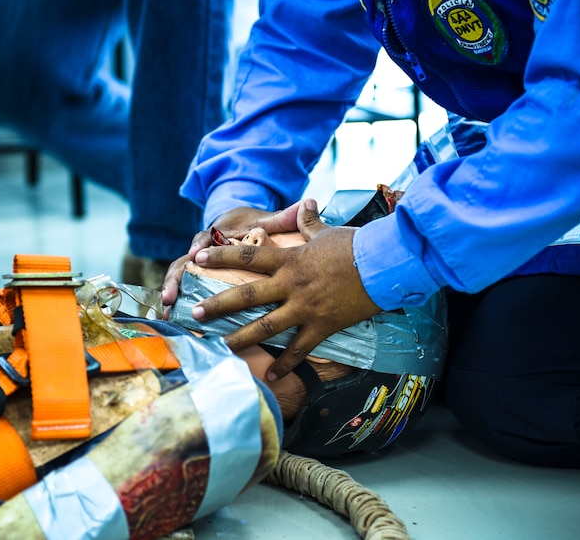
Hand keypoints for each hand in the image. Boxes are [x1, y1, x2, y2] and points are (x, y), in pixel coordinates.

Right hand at [160, 203, 303, 316]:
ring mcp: (198, 264)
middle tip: (171, 296)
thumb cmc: (255, 224)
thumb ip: (284, 217)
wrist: (242, 223)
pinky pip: (184, 288)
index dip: (199, 246)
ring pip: (180, 276)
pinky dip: (177, 301)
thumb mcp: (268, 220)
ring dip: (173, 292)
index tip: (196, 255)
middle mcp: (203, 248)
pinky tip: (173, 317)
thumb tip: (307, 204)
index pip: (204, 237)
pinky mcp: (198, 276)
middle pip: (184, 262)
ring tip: (169, 311)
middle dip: (176, 279)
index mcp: (218, 233)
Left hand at [190, 199, 381, 379]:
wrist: (383, 264)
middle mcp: (291, 285)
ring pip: (266, 327)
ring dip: (241, 338)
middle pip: (246, 296)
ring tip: (222, 347)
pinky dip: (286, 364)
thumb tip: (305, 203)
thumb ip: (309, 223)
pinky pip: (300, 349)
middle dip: (218, 305)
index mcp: (289, 260)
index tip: (197, 258)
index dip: (220, 257)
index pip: (246, 256)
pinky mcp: (322, 326)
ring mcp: (305, 307)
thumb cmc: (355, 246)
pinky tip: (273, 376)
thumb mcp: (327, 232)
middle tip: (195, 314)